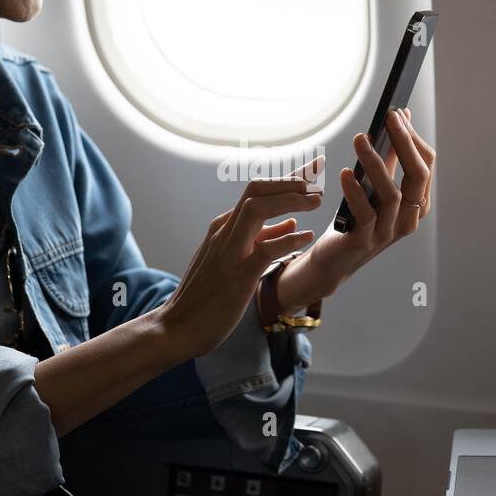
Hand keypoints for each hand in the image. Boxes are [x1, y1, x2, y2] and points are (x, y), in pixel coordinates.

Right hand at [160, 175, 321, 356]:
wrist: (177, 326)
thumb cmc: (207, 296)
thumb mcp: (233, 259)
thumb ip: (262, 238)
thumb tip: (291, 222)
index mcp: (225, 227)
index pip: (257, 191)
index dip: (288, 179)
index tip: (313, 169)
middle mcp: (225, 232)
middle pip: (257, 190)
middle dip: (290, 181)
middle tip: (319, 180)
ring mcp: (229, 251)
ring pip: (258, 208)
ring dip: (290, 200)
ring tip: (317, 201)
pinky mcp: (237, 275)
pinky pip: (266, 249)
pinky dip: (289, 240)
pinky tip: (307, 238)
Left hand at [274, 107, 434, 311]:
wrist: (334, 260)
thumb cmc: (356, 218)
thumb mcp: (375, 186)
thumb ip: (389, 158)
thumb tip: (400, 118)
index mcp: (417, 204)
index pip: (425, 166)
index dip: (412, 138)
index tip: (397, 114)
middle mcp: (409, 219)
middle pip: (417, 177)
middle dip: (404, 144)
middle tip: (389, 118)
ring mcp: (388, 233)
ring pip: (392, 195)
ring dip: (376, 163)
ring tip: (361, 139)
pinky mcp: (363, 242)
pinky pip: (365, 215)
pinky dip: (356, 192)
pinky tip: (345, 173)